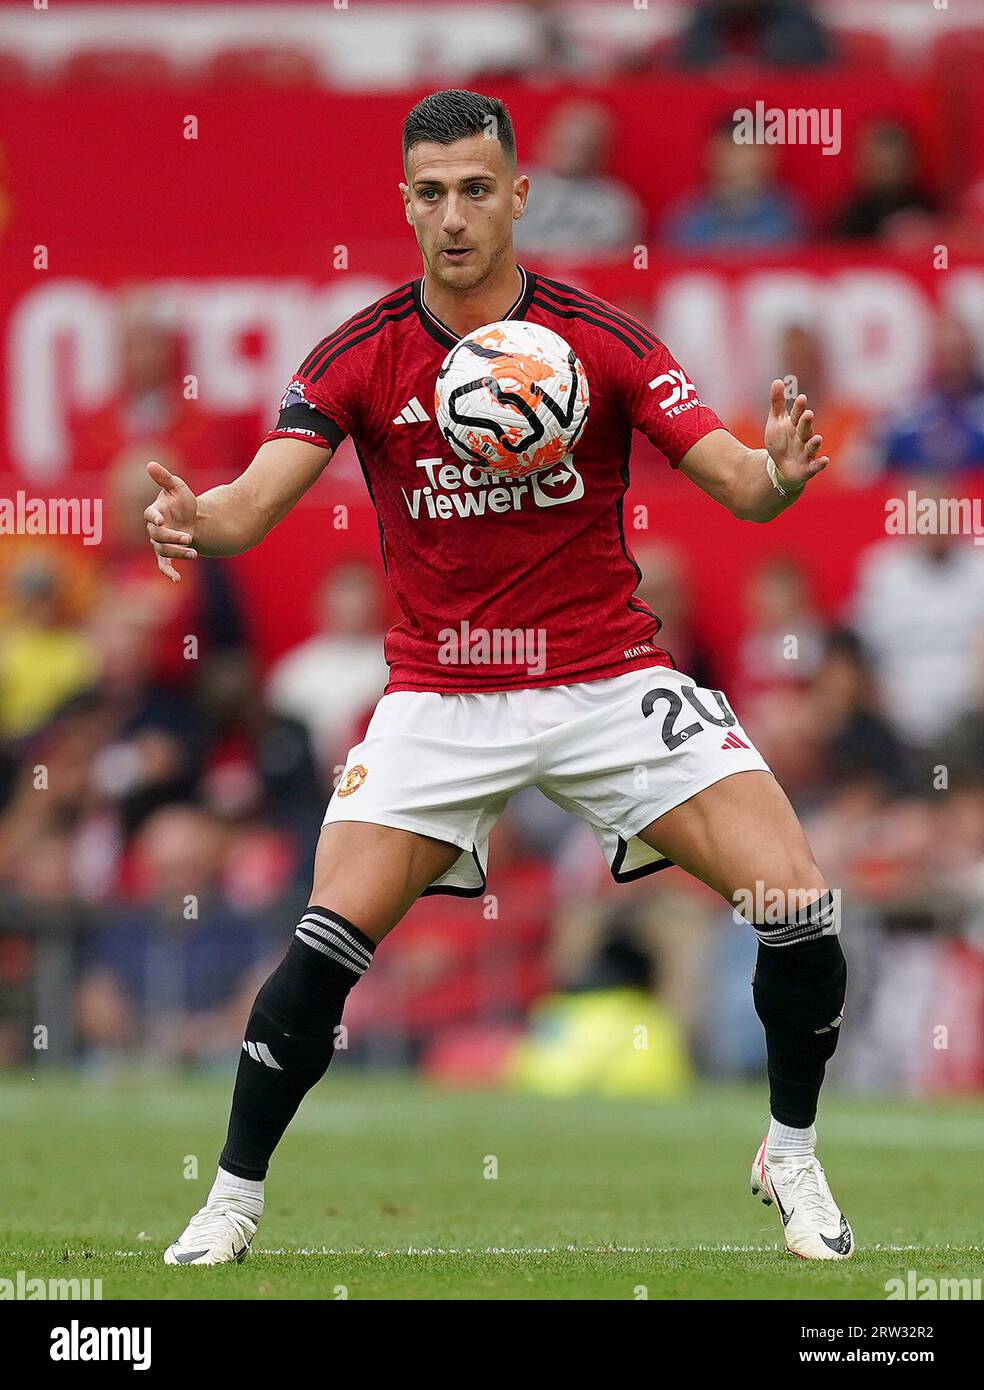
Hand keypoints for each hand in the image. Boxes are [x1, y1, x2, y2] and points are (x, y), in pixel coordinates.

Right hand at [144, 460, 198, 582]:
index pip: (149, 515)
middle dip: (172, 538)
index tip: (160, 520)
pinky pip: (164, 565)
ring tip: (194, 553)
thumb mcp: (177, 487)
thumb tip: (150, 464)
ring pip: (164, 551)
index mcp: (154, 512)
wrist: (192, 518)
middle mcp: (154, 529)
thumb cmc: (182, 501)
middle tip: (189, 538)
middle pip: (158, 536)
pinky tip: (177, 580)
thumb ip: (164, 478)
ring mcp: (160, 543)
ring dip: (178, 553)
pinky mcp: (167, 554)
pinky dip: (169, 572)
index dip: (154, 518)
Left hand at [763, 380, 828, 490]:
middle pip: (805, 429)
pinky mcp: (808, 468)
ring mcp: (806, 452)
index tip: (801, 398)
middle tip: (807, 414)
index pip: (797, 415)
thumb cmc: (781, 441)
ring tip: (817, 438)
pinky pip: (815, 466)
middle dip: (806, 422)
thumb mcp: (776, 421)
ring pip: (811, 446)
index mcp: (795, 425)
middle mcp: (803, 437)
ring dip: (814, 443)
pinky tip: (825, 460)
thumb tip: (778, 381)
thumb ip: (778, 402)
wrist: (781, 467)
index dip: (799, 408)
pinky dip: (820, 464)